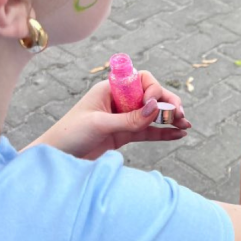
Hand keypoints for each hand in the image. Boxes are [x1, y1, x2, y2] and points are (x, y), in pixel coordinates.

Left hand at [24, 71, 191, 159]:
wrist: (54, 160)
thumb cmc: (69, 135)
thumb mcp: (100, 124)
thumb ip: (130, 118)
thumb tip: (156, 108)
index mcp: (111, 90)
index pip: (142, 81)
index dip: (153, 90)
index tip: (155, 105)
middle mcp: (120, 101)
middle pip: (151, 98)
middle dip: (167, 105)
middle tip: (180, 115)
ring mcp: (123, 118)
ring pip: (152, 116)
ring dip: (169, 119)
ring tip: (186, 125)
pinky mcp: (124, 135)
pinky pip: (148, 132)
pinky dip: (163, 133)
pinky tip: (178, 135)